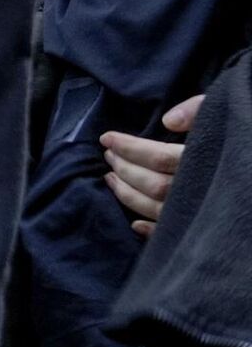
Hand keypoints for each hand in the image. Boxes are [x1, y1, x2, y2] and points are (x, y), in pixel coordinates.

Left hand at [101, 94, 203, 237]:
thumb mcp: (240, 112)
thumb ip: (204, 110)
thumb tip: (168, 122)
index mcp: (212, 162)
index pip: (160, 158)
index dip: (130, 148)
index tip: (107, 138)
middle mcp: (208, 192)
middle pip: (154, 186)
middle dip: (125, 169)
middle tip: (107, 155)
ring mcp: (208, 216)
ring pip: (158, 211)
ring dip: (128, 195)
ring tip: (110, 178)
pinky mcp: (212, 232)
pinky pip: (175, 236)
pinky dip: (151, 230)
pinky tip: (136, 223)